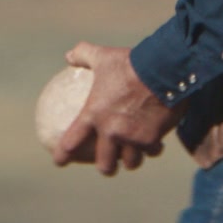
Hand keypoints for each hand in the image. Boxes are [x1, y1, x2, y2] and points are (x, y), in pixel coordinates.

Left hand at [55, 42, 184, 176]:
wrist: (162, 69)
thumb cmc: (130, 63)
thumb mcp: (103, 56)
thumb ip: (84, 55)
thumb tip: (69, 55)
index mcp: (94, 114)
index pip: (71, 142)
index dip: (63, 155)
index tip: (60, 160)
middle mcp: (111, 131)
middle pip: (104, 164)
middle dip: (106, 167)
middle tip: (108, 164)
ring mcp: (132, 138)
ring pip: (131, 162)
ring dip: (131, 161)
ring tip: (133, 157)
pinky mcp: (152, 139)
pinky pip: (152, 151)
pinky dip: (153, 149)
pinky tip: (156, 145)